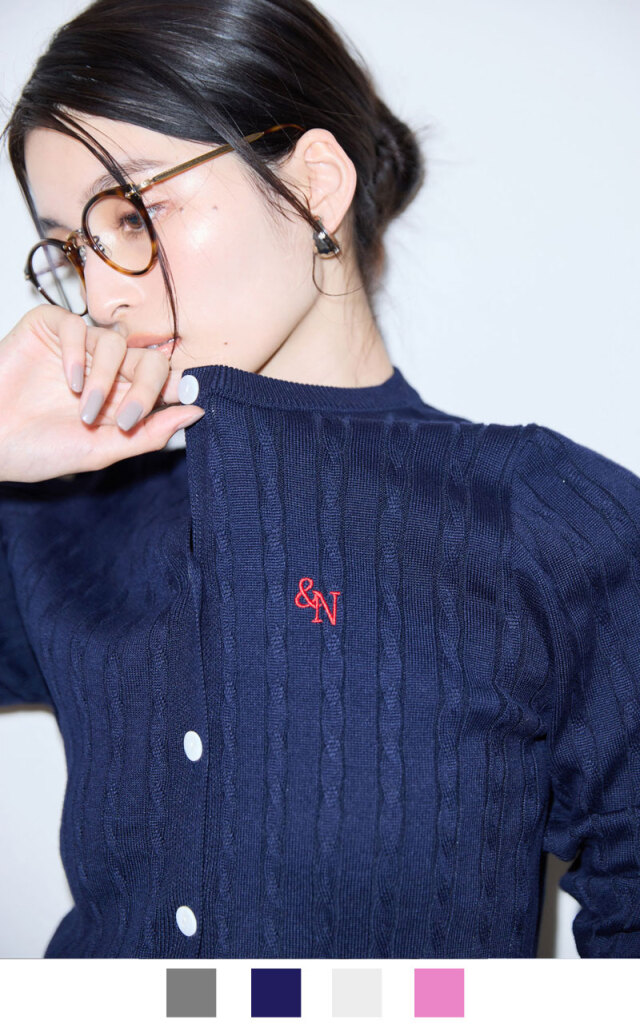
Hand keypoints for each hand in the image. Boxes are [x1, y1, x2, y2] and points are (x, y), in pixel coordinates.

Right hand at [0, 304, 204, 483]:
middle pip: (148, 357)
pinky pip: (76, 326)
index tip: (179, 398)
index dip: (174, 385)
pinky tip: (68, 382)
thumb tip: (196, 412)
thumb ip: (149, 433)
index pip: (163, 378)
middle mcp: (105, 369)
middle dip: (145, 386)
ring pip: (115, 342)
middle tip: (125, 418)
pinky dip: (78, 355)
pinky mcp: (48, 329)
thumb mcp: (102, 450)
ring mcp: (78, 348)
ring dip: (105, 379)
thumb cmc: (39, 451)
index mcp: (122, 396)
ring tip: (85, 410)